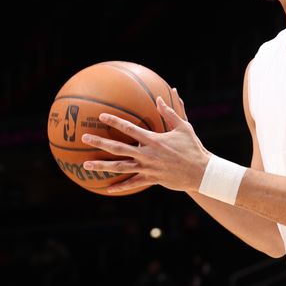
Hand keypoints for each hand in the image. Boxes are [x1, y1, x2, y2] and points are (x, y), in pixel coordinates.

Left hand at [81, 88, 209, 193]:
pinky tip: (107, 188)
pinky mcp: (151, 179)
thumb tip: (160, 97)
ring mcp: (147, 168)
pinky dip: (119, 186)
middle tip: (84, 137)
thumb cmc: (193, 147)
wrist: (200, 172)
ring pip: (120, 167)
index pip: (129, 129)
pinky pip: (132, 183)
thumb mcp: (184, 127)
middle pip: (118, 148)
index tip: (101, 116)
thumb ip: (169, 112)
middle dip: (99, 142)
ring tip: (86, 165)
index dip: (114, 121)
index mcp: (153, 140)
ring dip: (102, 166)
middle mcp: (147, 154)